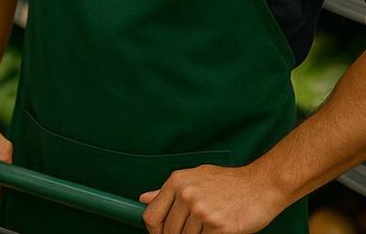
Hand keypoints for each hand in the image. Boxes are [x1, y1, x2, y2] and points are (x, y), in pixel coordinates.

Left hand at [140, 164, 286, 233]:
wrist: (262, 185)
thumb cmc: (230, 183)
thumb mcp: (195, 178)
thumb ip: (168, 191)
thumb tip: (144, 199)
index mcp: (177, 182)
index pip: (151, 216)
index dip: (154, 232)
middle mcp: (186, 195)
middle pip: (168, 232)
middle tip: (192, 233)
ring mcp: (202, 211)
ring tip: (207, 229)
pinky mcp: (218, 226)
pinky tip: (218, 232)